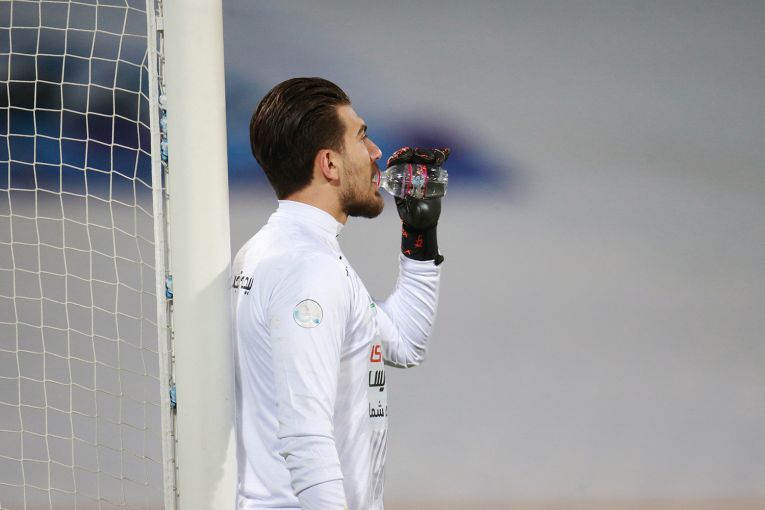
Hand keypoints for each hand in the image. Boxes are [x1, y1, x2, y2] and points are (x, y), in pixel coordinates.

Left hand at [387, 146, 449, 264]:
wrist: (424, 220)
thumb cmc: (414, 216)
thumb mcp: (410, 210)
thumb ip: (410, 202)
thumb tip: (410, 193)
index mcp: (397, 180)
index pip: (396, 164)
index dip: (399, 157)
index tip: (406, 155)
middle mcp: (408, 173)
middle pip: (410, 157)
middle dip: (417, 153)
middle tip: (423, 156)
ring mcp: (420, 172)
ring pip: (423, 158)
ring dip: (430, 154)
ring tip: (437, 157)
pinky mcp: (431, 174)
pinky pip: (435, 163)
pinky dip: (440, 156)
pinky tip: (446, 152)